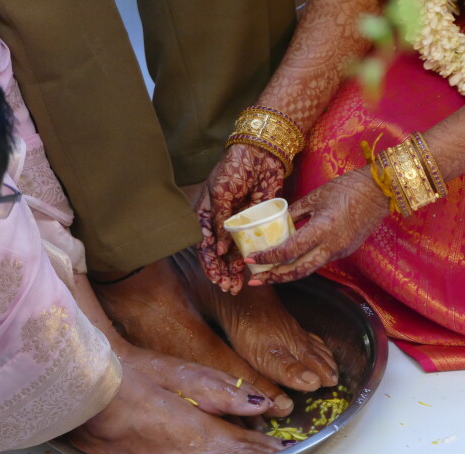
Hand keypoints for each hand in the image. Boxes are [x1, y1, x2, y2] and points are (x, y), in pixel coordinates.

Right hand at [196, 144, 284, 293]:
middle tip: (226, 287)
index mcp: (206, 213)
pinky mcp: (257, 220)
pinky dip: (249, 256)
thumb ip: (218, 221)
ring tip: (235, 286)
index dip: (208, 262)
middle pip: (218, 252)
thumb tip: (219, 250)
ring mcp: (239, 222)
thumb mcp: (219, 193)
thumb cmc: (234, 168)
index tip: (214, 278)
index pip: (204, 244)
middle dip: (221, 271)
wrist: (260, 153)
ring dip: (233, 269)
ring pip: (234, 252)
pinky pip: (251, 243)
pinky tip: (248, 270)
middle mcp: (221, 221)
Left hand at [245, 167, 390, 283]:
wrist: (379, 192)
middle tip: (254, 280)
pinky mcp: (345, 251)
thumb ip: (295, 212)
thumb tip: (277, 222)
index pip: (289, 250)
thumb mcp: (316, 196)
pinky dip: (302, 264)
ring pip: (309, 270)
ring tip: (269, 275)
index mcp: (322, 229)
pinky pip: (319, 262)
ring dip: (287, 274)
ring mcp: (340, 251)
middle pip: (298, 270)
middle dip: (274, 277)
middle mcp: (332, 246)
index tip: (251, 258)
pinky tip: (290, 262)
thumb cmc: (348, 188)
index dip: (268, 257)